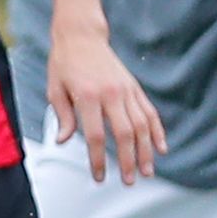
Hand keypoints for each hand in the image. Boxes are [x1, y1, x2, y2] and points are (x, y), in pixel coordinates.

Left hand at [46, 28, 164, 183]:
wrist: (81, 37)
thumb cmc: (64, 64)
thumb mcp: (55, 89)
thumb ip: (62, 116)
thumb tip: (63, 141)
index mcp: (87, 96)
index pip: (95, 136)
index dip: (98, 159)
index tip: (100, 176)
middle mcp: (111, 94)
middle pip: (124, 134)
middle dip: (128, 160)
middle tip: (130, 181)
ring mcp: (126, 90)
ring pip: (142, 125)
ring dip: (146, 151)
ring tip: (148, 171)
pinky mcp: (134, 87)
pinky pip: (150, 112)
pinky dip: (157, 131)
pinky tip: (161, 148)